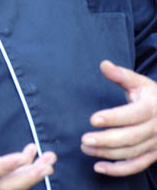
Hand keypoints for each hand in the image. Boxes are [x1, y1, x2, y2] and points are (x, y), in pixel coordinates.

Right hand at [0, 114, 55, 189]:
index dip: (5, 166)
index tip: (23, 157)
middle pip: (7, 187)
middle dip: (29, 176)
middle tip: (47, 163)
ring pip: (13, 188)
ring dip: (32, 175)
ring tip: (49, 160)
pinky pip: (11, 186)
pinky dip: (25, 175)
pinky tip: (35, 161)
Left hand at [81, 60, 156, 175]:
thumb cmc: (151, 95)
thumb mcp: (140, 82)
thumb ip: (121, 75)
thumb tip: (104, 64)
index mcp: (151, 108)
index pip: (132, 115)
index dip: (113, 118)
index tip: (92, 119)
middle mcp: (156, 128)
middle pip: (131, 138)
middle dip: (106, 140)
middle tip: (84, 139)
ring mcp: (156, 144)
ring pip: (131, 152)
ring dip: (107, 154)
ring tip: (85, 148)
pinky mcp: (153, 155)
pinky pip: (137, 166)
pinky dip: (118, 170)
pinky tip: (98, 168)